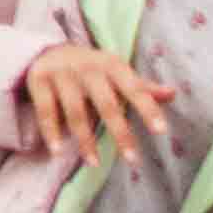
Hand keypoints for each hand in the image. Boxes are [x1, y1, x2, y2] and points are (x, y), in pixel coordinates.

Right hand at [22, 41, 177, 164]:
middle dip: (120, 133)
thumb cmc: (92, 68)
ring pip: (75, 112)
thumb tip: (172, 94)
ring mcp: (62, 73)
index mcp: (112, 65)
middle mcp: (88, 68)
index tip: (161, 131)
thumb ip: (142, 86)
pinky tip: (58, 152)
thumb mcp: (117, 72)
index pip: (135, 88)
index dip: (148, 109)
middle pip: (106, 104)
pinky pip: (45, 111)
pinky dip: (51, 133)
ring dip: (85, 140)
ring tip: (95, 163)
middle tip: (132, 159)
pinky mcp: (39, 80)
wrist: (49, 49)